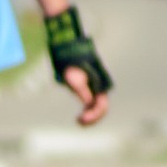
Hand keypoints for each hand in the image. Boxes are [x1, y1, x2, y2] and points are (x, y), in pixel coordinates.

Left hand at [42, 6, 111, 123]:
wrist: (65, 43)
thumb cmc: (68, 58)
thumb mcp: (72, 75)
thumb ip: (81, 89)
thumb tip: (88, 103)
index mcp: (99, 82)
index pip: (101, 106)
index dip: (93, 116)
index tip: (79, 119)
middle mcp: (100, 84)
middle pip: (101, 107)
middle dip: (92, 117)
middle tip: (79, 122)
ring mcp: (94, 84)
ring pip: (96, 104)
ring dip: (89, 112)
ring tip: (79, 119)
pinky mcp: (88, 82)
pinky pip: (91, 99)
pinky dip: (86, 106)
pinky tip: (79, 111)